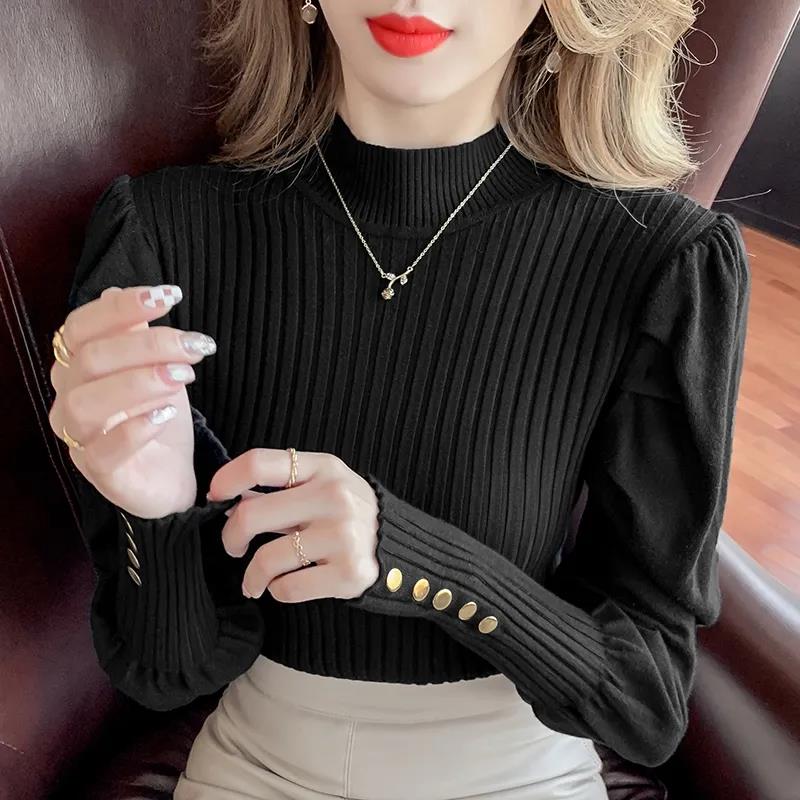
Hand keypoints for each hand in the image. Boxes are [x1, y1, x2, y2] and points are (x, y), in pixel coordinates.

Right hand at [49, 284, 216, 517]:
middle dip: (149, 345)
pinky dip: (137, 428)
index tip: (170, 296)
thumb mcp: (156, 367)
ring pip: (87, 403)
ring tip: (185, 376)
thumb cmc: (158, 414)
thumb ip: (137, 334)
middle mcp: (69, 398)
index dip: (121, 308)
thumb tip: (116, 292)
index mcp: (77, 365)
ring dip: (140, 382)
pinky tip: (167, 414)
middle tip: (195, 345)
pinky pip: (104, 450)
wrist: (173, 473)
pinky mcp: (100, 474)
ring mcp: (79, 438)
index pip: (80, 326)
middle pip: (91, 359)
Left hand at [208, 450, 380, 602]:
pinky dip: (278, 591)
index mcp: (324, 468)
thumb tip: (230, 499)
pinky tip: (286, 585)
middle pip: (251, 515)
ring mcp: (343, 536)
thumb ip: (281, 488)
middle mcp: (334, 497)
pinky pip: (288, 588)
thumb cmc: (349, 514)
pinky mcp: (349, 573)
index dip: (226, 479)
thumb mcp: (323, 485)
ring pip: (266, 559)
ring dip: (252, 576)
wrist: (401, 548)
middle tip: (234, 548)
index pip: (259, 463)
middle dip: (231, 538)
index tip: (215, 497)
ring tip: (255, 581)